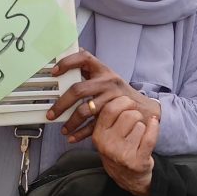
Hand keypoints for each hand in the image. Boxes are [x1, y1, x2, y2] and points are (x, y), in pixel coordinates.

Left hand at [46, 49, 160, 142]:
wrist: (145, 108)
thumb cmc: (118, 92)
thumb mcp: (106, 76)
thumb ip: (89, 70)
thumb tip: (68, 59)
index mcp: (103, 70)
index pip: (84, 58)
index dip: (68, 62)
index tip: (54, 71)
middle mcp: (108, 82)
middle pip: (79, 90)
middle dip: (61, 103)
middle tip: (51, 114)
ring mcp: (112, 99)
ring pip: (86, 110)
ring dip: (71, 122)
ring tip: (63, 129)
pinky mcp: (115, 115)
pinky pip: (95, 125)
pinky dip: (81, 133)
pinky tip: (72, 137)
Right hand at [93, 96, 157, 195]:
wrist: (127, 176)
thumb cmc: (117, 148)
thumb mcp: (105, 134)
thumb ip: (106, 115)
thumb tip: (110, 91)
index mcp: (98, 135)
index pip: (110, 109)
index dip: (122, 101)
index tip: (128, 102)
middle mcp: (108, 145)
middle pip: (128, 115)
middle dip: (135, 114)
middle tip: (134, 121)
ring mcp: (123, 154)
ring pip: (140, 125)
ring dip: (142, 126)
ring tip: (138, 134)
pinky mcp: (138, 161)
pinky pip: (151, 136)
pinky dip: (154, 127)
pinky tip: (153, 124)